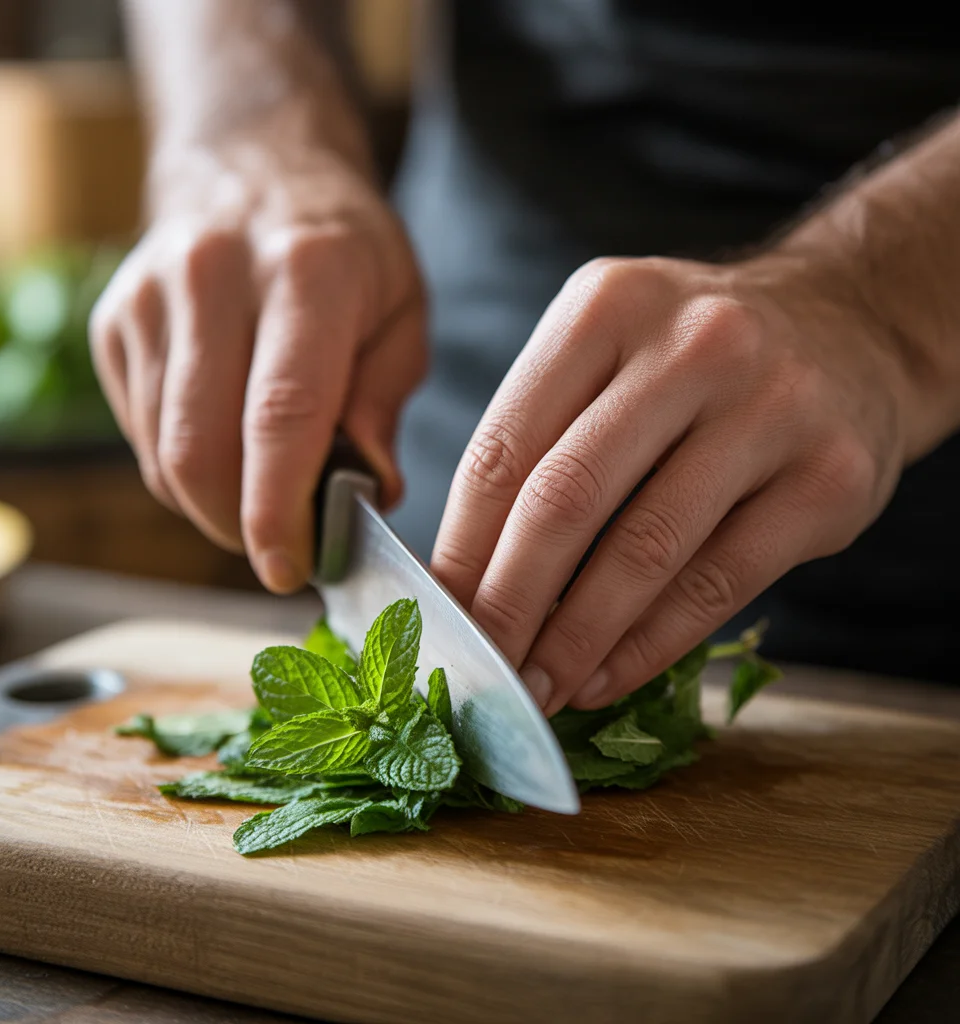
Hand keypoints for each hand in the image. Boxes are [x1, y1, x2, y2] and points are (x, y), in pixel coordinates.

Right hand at [91, 141, 425, 591]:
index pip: (281, 415)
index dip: (281, 509)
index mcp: (305, 273)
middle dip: (239, 526)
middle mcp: (213, 278)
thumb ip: (386, 400)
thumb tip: (368, 491)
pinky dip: (183, 473)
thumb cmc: (344, 251)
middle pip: (203, 448)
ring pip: (163, 453)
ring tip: (260, 506)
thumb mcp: (402, 311)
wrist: (251, 168)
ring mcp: (151, 298)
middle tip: (282, 551)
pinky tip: (225, 458)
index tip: (291, 568)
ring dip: (211, 508)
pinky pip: (142, 436)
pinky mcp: (114, 322)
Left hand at [432, 255, 919, 714]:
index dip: (460, 548)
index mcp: (606, 308)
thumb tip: (465, 576)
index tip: (437, 616)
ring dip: (576, 640)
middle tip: (481, 667)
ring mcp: (771, 407)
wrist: (852, 328)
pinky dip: (649, 646)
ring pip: (644, 551)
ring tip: (539, 689)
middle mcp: (691, 346)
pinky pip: (718, 585)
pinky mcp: (830, 478)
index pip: (503, 449)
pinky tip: (606, 677)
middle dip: (508, 604)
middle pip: (565, 500)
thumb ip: (541, 444)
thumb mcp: (610, 356)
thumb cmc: (697, 363)